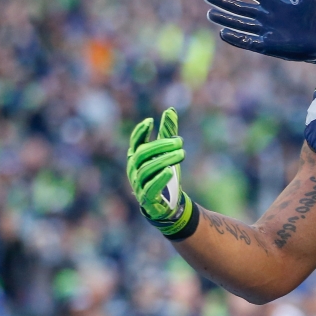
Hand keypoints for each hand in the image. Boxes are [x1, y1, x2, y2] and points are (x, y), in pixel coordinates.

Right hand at [126, 108, 193, 237]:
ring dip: (165, 160)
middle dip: (161, 145)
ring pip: (147, 169)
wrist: (168, 205)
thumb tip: (170, 110)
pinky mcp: (147, 198)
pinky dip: (159, 179)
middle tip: (180, 141)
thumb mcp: (167, 152)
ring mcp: (139, 185)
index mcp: (137, 158)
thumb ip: (168, 133)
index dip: (140, 132)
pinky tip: (170, 171)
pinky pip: (150, 188)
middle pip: (143, 154)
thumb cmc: (165, 175)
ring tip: (182, 154)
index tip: (150, 121)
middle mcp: (134, 170)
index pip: (135, 143)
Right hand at [204, 0, 315, 61]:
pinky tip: (223, 33)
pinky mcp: (269, 45)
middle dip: (223, 1)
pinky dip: (236, 38)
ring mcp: (266, 31)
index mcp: (273, 0)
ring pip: (240, 23)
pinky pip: (249, 41)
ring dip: (225, 18)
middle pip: (239, 7)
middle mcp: (265, 15)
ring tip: (210, 12)